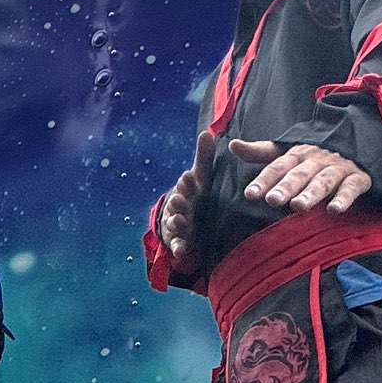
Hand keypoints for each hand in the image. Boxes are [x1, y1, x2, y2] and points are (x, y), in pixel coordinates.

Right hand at [155, 129, 213, 271]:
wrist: (183, 218)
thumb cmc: (194, 194)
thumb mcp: (201, 177)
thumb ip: (204, 157)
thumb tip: (207, 132)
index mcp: (186, 191)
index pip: (186, 185)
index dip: (186, 182)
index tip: (188, 177)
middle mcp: (179, 207)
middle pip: (177, 204)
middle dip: (177, 201)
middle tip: (179, 199)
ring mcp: (177, 224)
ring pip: (174, 223)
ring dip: (175, 221)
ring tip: (178, 220)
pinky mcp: (179, 241)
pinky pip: (178, 245)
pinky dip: (178, 248)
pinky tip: (182, 250)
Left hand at [230, 138, 370, 214]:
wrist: (356, 141)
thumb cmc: (313, 156)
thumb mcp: (287, 152)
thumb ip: (260, 152)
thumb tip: (232, 145)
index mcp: (297, 155)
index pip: (277, 167)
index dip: (264, 180)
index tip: (250, 194)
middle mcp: (315, 161)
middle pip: (298, 175)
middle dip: (285, 187)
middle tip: (272, 200)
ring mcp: (337, 169)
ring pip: (322, 182)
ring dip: (311, 193)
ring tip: (298, 206)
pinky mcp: (357, 179)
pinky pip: (351, 188)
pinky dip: (344, 198)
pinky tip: (334, 210)